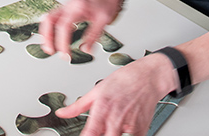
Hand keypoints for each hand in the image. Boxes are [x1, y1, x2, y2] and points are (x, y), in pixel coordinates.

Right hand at [39, 0, 121, 58]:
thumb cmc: (105, 3)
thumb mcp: (104, 21)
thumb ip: (93, 36)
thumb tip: (86, 50)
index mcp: (78, 7)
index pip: (64, 26)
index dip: (62, 42)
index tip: (66, 54)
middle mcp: (68, 6)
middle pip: (49, 20)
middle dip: (47, 37)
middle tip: (51, 51)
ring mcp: (64, 7)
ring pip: (47, 19)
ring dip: (45, 34)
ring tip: (49, 48)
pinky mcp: (64, 11)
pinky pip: (51, 19)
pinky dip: (48, 30)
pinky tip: (51, 40)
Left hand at [55, 53, 176, 135]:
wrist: (147, 78)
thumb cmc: (123, 81)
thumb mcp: (96, 90)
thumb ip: (77, 106)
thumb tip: (61, 113)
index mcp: (103, 109)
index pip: (90, 133)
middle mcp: (116, 119)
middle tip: (98, 133)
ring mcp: (130, 126)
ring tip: (110, 131)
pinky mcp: (141, 130)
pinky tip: (120, 131)